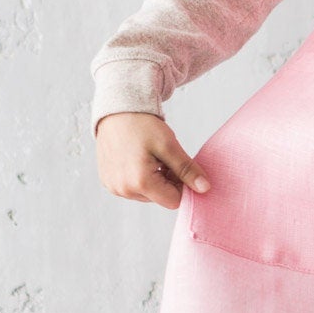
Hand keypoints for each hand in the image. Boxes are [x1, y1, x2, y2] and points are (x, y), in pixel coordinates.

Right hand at [95, 111, 209, 209]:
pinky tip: (139, 160)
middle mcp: (124, 190)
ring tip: (151, 158)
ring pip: (147, 195)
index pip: (174, 201)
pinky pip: (132, 189)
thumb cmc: (142, 126)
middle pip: (160, 199)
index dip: (183, 186)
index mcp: (140, 182)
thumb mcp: (169, 146)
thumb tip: (205, 188)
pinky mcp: (108, 183)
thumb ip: (187, 170)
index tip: (182, 169)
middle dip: (168, 183)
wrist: (117, 112)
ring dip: (155, 181)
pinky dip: (140, 178)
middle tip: (166, 160)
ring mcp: (114, 187)